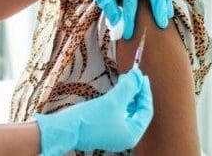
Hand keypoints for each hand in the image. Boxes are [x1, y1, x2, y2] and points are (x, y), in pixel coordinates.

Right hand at [35, 67, 152, 154]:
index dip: (145, 92)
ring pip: (126, 111)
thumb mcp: (112, 101)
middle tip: (132, 76)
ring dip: (127, 95)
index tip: (141, 76)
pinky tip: (114, 90)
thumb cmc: (90, 118)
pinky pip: (117, 113)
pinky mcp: (104, 129)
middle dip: (136, 92)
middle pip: (137, 111)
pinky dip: (118, 100)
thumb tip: (138, 74)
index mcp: (132, 134)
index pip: (146, 111)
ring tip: (123, 79)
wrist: (65, 129)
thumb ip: (128, 88)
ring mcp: (114, 133)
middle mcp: (125, 136)